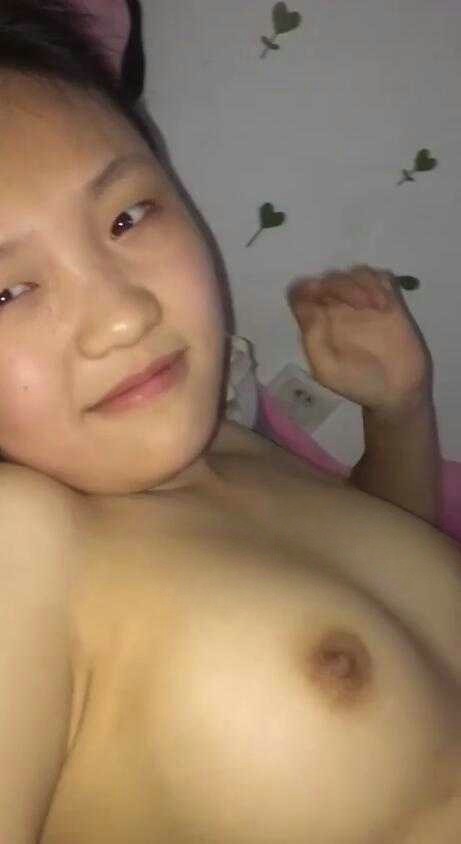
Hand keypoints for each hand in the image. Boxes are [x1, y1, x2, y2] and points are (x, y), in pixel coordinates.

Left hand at [287, 264, 431, 418]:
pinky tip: (385, 306)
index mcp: (318, 324)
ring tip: (376, 308)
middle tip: (359, 306)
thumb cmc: (358, 384)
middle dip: (340, 286)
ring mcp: (363, 305)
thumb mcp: (326, 369)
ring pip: (354, 274)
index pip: (301, 294)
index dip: (305, 289)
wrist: (396, 392)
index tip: (320, 295)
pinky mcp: (388, 304)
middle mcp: (338, 310)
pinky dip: (380, 284)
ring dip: (363, 284)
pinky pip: (380, 278)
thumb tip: (308, 305)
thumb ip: (313, 338)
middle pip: (329, 279)